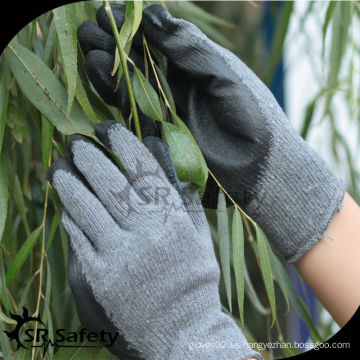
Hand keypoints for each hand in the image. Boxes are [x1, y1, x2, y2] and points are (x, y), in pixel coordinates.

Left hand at [47, 121, 260, 359]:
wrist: (183, 330)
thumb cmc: (194, 282)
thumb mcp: (201, 240)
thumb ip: (188, 204)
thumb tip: (175, 172)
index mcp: (173, 219)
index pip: (144, 169)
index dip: (123, 144)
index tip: (108, 129)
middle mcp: (146, 233)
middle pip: (110, 182)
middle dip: (89, 156)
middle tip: (76, 141)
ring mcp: (120, 256)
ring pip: (87, 207)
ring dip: (69, 182)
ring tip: (58, 166)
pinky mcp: (100, 278)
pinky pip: (79, 238)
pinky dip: (71, 217)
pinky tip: (67, 206)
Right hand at [78, 4, 344, 262]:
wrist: (258, 167)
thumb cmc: (253, 117)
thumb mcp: (224, 76)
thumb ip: (190, 48)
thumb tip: (153, 14)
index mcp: (194, 65)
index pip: (157, 39)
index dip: (132, 26)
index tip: (108, 12)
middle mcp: (176, 85)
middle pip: (138, 60)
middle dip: (112, 43)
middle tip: (89, 29)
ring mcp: (166, 110)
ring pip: (129, 84)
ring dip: (107, 66)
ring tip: (89, 48)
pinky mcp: (159, 135)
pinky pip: (132, 112)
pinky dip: (114, 94)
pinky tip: (99, 76)